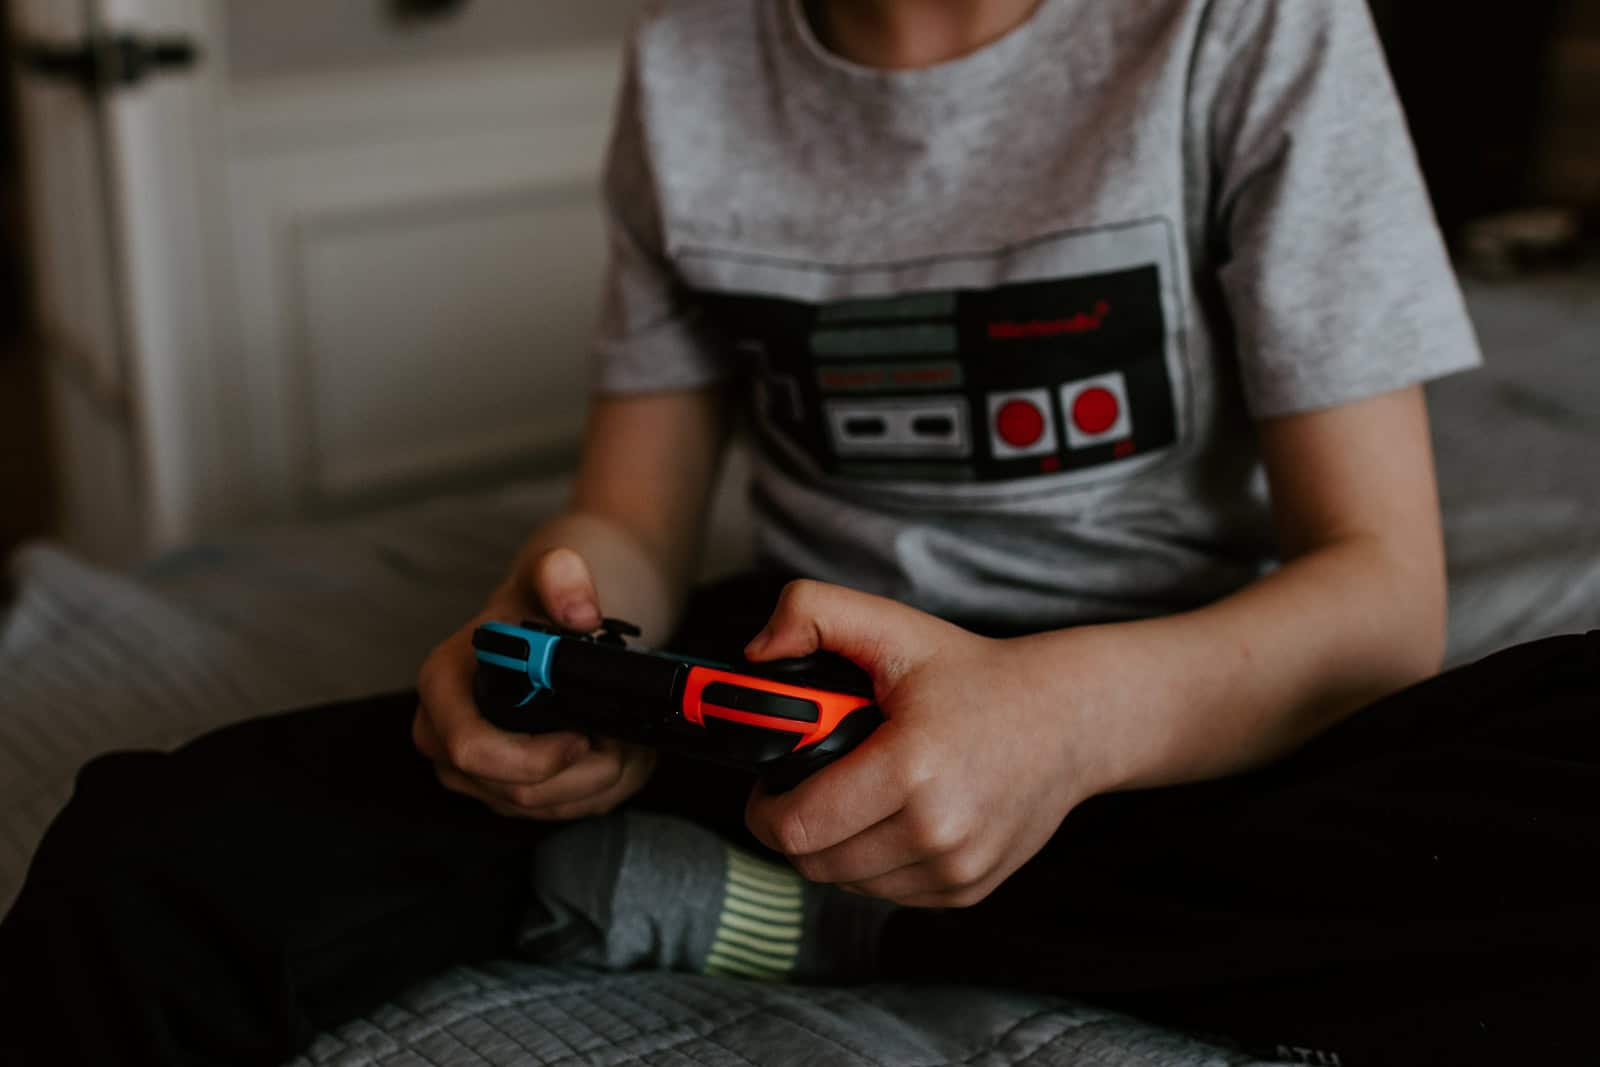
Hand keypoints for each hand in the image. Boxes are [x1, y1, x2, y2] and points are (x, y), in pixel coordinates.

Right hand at [412, 547, 656, 818]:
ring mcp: (474, 774)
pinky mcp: (506, 793)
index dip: (533, 757)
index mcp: (442, 687)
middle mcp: (445, 738)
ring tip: (629, 739)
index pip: (472, 749)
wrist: (544, 626)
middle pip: (518, 791)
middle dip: (585, 771)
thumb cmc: (537, 604)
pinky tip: (621, 752)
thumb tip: (581, 614)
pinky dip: (603, 789)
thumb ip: (562, 577)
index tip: (583, 735)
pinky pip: (561, 811)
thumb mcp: (550, 574)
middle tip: (625, 737)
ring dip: (602, 780)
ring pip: (547, 807)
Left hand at [743, 581, 1109, 907]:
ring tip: (850, 796)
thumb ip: (811, 612)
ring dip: (833, 847)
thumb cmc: (974, 675)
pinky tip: (889, 817)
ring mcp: (957, 867)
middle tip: (803, 786)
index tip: (768, 782)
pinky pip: (887, 893)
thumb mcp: (893, 626)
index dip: (764, 807)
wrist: (1066, 720)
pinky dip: (873, 863)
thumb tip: (756, 654)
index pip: (797, 827)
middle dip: (793, 827)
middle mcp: (938, 830)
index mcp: (911, 767)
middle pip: (815, 862)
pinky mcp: (967, 890)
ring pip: (847, 883)